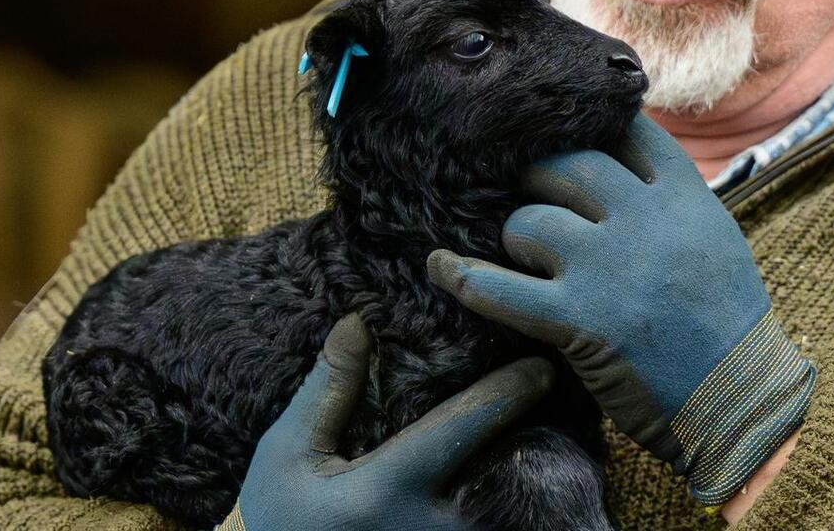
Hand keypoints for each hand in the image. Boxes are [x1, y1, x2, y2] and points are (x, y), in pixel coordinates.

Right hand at [230, 314, 552, 530]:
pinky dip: (513, 512)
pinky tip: (521, 484)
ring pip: (508, 514)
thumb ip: (326, 391)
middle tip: (559, 401)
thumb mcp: (285, 456)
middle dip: (533, 438)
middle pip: (502, 475)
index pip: (459, 430)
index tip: (542, 366)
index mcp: (384, 491)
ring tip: (552, 438)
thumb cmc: (275, 522)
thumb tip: (357, 323)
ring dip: (529, 479)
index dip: (505, 395)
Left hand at [427, 114, 813, 506]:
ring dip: (516, 237)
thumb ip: (667, 197)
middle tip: (530, 195)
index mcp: (683, 197)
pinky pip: (497, 289)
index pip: (624, 130)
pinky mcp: (577, 320)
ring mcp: (607, 267)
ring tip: (526, 258)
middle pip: (563, 165)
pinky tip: (439, 265)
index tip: (564, 134)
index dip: (588, 128)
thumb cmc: (727, 323)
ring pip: (527, 222)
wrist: (740, 400)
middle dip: (537, 178)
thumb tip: (618, 156)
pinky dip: (461, 277)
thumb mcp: (714, 237)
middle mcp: (643, 220)